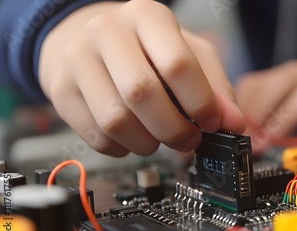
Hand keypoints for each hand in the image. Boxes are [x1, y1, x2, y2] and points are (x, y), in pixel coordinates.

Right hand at [39, 0, 244, 156]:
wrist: (86, 37)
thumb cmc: (146, 47)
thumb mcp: (189, 53)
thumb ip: (216, 86)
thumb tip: (235, 124)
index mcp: (147, 16)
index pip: (178, 64)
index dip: (201, 103)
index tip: (212, 124)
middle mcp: (107, 32)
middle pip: (142, 94)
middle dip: (174, 130)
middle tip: (189, 141)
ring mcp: (78, 60)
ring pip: (116, 120)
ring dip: (148, 143)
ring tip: (160, 139)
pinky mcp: (61, 90)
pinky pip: (96, 136)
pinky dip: (122, 148)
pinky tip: (134, 137)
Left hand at [236, 60, 296, 150]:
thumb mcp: (294, 118)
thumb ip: (269, 125)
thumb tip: (243, 146)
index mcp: (292, 80)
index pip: (258, 83)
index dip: (243, 110)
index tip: (237, 136)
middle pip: (284, 79)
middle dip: (263, 109)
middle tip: (254, 141)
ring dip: (294, 114)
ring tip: (278, 139)